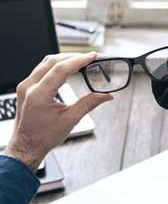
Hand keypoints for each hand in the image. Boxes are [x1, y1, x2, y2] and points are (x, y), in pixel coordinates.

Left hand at [5, 53, 112, 170]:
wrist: (27, 146)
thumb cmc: (44, 137)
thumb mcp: (70, 120)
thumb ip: (89, 104)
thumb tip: (106, 96)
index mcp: (38, 95)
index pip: (60, 69)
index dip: (79, 61)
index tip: (92, 56)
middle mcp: (29, 87)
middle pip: (53, 61)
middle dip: (73, 57)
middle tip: (90, 57)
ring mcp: (25, 86)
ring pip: (46, 63)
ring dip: (64, 59)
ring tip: (81, 60)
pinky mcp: (26, 88)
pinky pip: (41, 69)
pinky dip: (56, 65)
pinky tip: (67, 67)